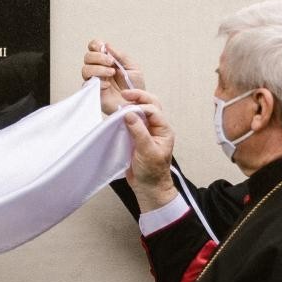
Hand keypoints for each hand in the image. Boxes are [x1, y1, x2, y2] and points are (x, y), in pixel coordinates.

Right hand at [82, 39, 144, 115]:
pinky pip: (87, 85)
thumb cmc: (135, 87)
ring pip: (85, 70)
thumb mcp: (133, 67)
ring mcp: (95, 81)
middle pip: (87, 57)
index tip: (102, 48)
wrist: (137, 104)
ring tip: (111, 73)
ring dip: (98, 69)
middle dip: (98, 57)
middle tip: (111, 63)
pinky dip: (98, 82)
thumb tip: (107, 45)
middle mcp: (98, 70)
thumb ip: (120, 56)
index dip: (95, 45)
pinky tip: (108, 86)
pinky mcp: (93, 93)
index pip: (93, 48)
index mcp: (107, 61)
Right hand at [120, 90, 176, 211]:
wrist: (148, 187)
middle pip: (150, 105)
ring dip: (132, 106)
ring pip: (141, 112)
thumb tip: (129, 114)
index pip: (153, 110)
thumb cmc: (152, 172)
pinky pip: (132, 122)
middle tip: (124, 95)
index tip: (126, 106)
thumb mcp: (146, 151)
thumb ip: (138, 131)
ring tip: (120, 103)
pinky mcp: (137, 137)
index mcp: (163, 130)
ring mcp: (146, 132)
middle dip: (138, 98)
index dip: (140, 105)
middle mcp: (156, 128)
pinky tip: (117, 115)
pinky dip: (125, 116)